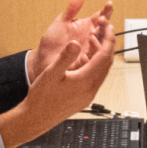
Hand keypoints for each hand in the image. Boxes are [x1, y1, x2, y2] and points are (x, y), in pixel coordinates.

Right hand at [0, 25, 116, 147]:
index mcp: (85, 81)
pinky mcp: (85, 99)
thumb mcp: (51, 73)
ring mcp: (89, 95)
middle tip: (105, 32)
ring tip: (93, 42)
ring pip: (102, 71)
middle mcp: (91, 89)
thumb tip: (76, 43)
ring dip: (100, 56)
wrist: (36, 118)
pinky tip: (84, 61)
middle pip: (107, 63)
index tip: (110, 29)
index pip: (104, 56)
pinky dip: (94, 66)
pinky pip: (96, 79)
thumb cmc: (41, 98)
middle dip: (107, 46)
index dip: (108, 40)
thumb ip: (65, 57)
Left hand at [27, 0, 113, 82]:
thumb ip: (72, 8)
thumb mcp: (61, 21)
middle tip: (101, 20)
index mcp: (87, 28)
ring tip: (93, 33)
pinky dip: (88, 58)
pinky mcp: (83, 66)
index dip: (106, 11)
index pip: (101, 18)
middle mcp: (91, 40)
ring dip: (99, 41)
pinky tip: (84, 54)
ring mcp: (89, 52)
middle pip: (104, 32)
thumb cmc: (53, 41)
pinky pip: (89, 63)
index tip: (108, 4)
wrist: (43, 59)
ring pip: (101, 47)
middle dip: (104, 25)